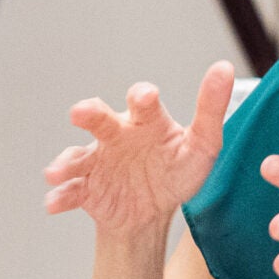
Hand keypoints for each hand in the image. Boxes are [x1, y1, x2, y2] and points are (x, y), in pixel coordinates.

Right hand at [43, 62, 235, 237]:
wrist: (152, 212)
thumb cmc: (176, 170)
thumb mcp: (201, 144)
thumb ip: (211, 108)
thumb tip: (225, 67)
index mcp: (145, 122)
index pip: (142, 104)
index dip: (141, 98)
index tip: (143, 97)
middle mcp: (116, 136)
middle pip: (100, 119)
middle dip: (90, 114)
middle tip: (81, 112)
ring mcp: (97, 162)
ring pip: (77, 156)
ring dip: (64, 163)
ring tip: (54, 173)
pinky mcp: (85, 188)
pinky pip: (70, 191)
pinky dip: (60, 196)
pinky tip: (54, 203)